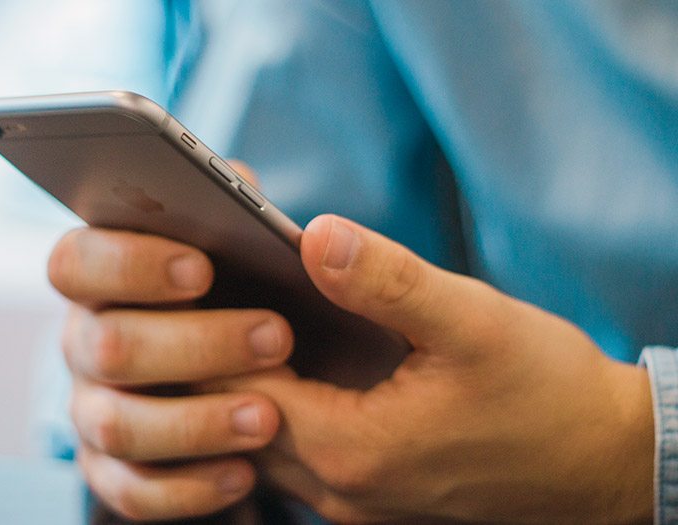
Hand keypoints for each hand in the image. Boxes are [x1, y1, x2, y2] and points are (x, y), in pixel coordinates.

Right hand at [49, 226, 291, 519]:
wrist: (245, 364)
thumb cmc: (236, 287)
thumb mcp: (239, 241)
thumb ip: (243, 210)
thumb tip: (277, 211)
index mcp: (98, 276)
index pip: (74, 263)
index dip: (129, 266)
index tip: (202, 271)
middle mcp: (83, 341)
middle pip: (105, 346)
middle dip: (194, 345)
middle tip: (275, 337)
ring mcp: (91, 409)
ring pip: (116, 425)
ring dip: (193, 423)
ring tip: (266, 418)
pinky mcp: (111, 469)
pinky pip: (132, 490)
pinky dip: (188, 487)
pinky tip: (245, 473)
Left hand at [215, 215, 654, 522]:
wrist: (604, 464)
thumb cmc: (548, 395)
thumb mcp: (472, 322)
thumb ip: (387, 280)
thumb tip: (315, 235)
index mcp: (350, 448)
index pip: (236, 388)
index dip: (211, 330)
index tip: (197, 275)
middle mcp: (337, 487)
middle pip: (236, 418)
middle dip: (214, 355)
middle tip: (205, 288)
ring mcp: (351, 499)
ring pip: (261, 440)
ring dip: (243, 383)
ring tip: (237, 316)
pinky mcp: (369, 494)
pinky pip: (294, 452)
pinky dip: (277, 406)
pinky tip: (287, 359)